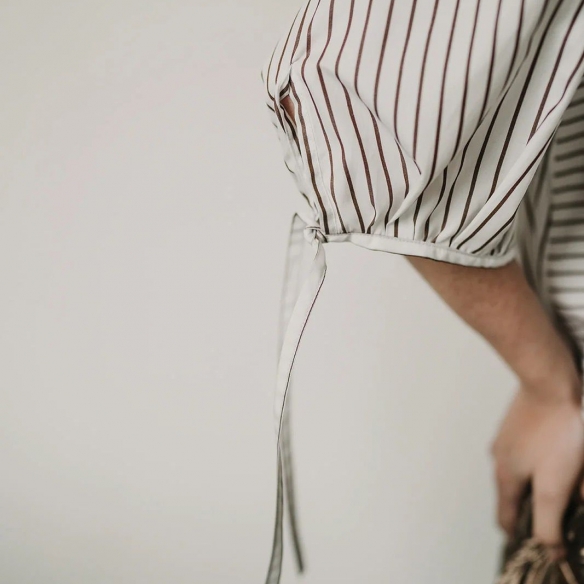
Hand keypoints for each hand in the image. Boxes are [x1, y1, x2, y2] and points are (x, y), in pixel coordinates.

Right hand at [490, 380, 583, 560]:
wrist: (552, 383)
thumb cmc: (557, 432)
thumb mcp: (555, 486)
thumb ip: (549, 523)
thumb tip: (549, 551)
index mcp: (504, 478)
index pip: (505, 521)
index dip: (523, 538)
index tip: (546, 547)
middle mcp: (499, 459)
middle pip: (514, 497)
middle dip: (536, 509)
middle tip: (564, 514)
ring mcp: (507, 439)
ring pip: (522, 473)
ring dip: (539, 485)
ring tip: (569, 484)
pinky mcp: (519, 425)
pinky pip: (528, 454)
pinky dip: (542, 464)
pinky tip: (565, 456)